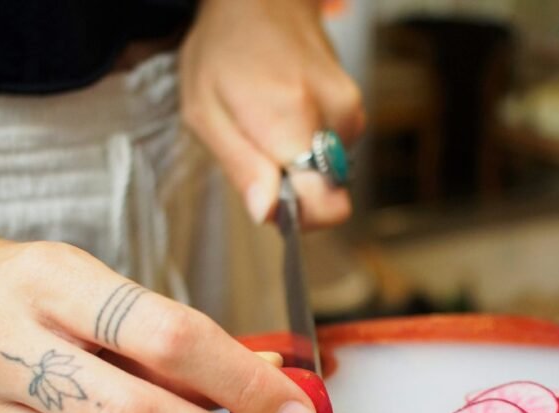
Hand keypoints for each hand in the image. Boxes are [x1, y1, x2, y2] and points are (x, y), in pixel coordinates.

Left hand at [180, 0, 364, 228]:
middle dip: (292, 190)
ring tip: (266, 125)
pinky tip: (284, 115)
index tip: (272, 202)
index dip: (297, 217)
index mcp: (292, 118)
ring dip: (296, 164)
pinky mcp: (354, 108)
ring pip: (329, 174)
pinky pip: (332, 151)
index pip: (325, 206)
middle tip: (257, 154)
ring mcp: (349, 109)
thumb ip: (240, 167)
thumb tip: (267, 212)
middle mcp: (333, 114)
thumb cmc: (225, 48)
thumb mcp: (204, 112)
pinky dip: (307, 144)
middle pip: (327, 195)